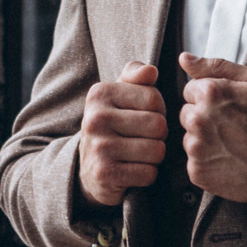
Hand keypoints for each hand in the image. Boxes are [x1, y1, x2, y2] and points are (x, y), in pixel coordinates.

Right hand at [77, 61, 167, 206]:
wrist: (89, 170)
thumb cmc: (113, 126)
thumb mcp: (119, 95)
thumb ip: (136, 75)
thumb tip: (151, 71)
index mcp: (100, 94)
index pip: (154, 98)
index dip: (158, 111)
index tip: (142, 118)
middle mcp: (95, 118)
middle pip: (158, 124)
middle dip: (158, 136)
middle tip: (142, 139)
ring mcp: (99, 147)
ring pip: (157, 150)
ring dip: (154, 157)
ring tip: (137, 155)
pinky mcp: (105, 174)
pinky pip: (149, 173)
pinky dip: (147, 175)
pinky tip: (132, 171)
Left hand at [179, 53, 246, 202]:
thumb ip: (215, 66)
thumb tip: (184, 58)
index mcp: (209, 93)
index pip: (190, 90)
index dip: (209, 97)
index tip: (228, 107)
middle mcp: (198, 119)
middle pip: (186, 114)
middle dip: (203, 117)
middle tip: (231, 126)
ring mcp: (196, 148)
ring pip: (189, 138)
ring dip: (204, 140)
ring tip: (232, 144)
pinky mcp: (197, 171)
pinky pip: (194, 162)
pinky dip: (207, 162)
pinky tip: (229, 159)